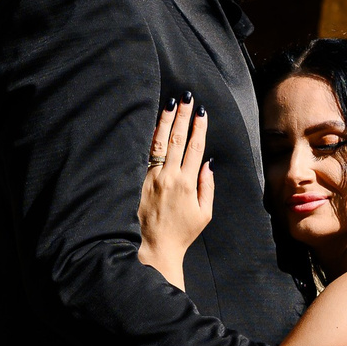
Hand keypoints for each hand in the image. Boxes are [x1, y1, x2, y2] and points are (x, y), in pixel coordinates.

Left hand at [136, 92, 212, 288]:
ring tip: (170, 103)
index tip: (202, 111)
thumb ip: (207, 186)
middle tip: (187, 97)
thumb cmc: (181, 233)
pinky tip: (153, 124)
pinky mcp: (138, 181)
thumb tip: (208, 163)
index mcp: (187, 184)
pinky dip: (150, 137)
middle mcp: (169, 177)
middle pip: (177, 139)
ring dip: (165, 120)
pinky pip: (145, 154)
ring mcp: (151, 178)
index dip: (199, 127)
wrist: (152, 248)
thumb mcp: (204, 213)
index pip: (195, 147)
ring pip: (159, 142)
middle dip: (183, 116)